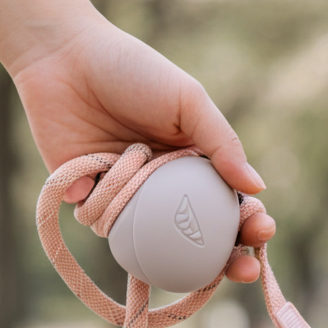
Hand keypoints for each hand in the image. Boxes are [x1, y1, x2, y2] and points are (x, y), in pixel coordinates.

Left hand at [13, 19, 274, 282]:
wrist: (65, 57)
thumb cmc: (134, 71)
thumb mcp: (188, 100)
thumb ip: (222, 142)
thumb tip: (257, 187)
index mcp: (195, 166)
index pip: (229, 207)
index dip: (250, 226)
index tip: (263, 231)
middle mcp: (164, 189)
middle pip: (199, 239)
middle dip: (225, 261)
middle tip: (242, 269)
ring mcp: (127, 198)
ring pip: (152, 240)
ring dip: (165, 238)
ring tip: (171, 226)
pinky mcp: (87, 197)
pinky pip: (105, 221)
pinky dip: (110, 207)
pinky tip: (106, 174)